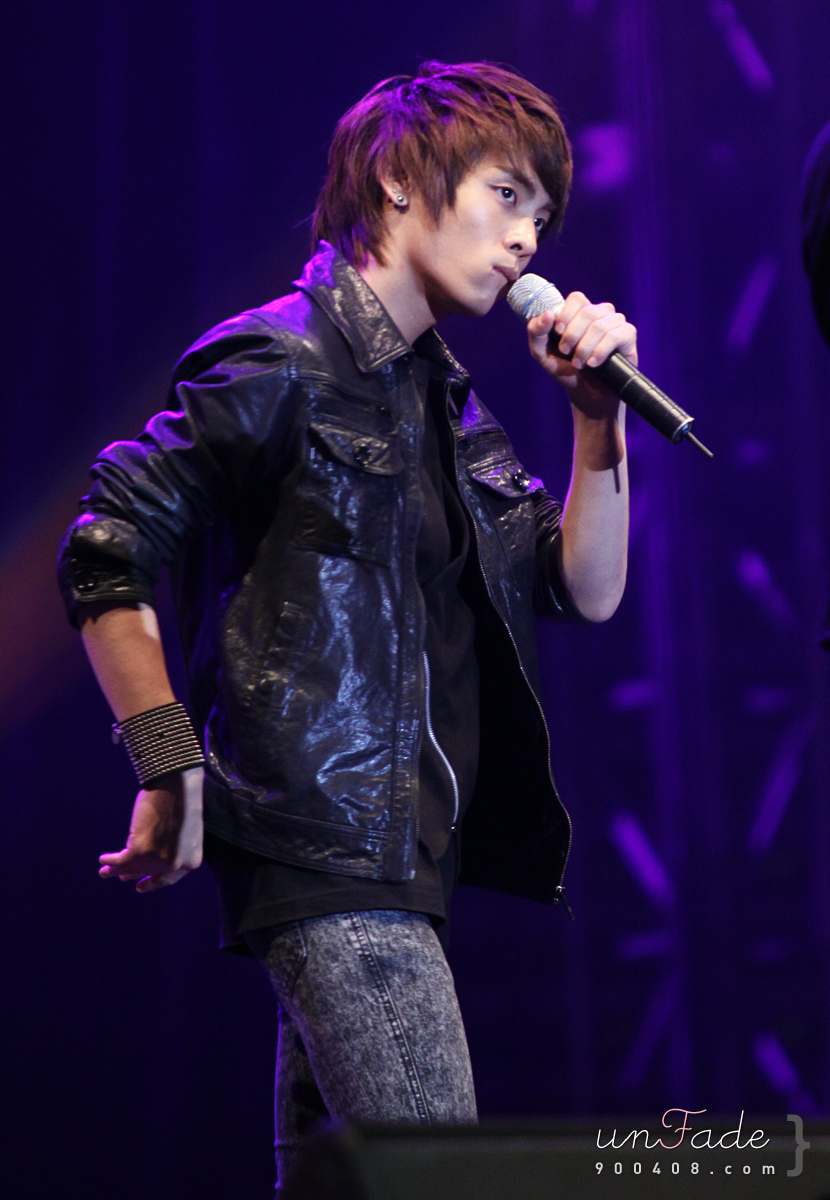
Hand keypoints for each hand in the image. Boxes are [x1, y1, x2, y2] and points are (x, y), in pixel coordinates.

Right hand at [99, 767, 203, 892]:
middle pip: (148, 872)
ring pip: (132, 867)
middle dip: (132, 874)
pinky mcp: (140, 850)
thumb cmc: (184, 800)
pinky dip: (110, 860)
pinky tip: (103, 859)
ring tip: (104, 871)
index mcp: (191, 860)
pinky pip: (121, 860)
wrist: (178, 785)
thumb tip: (155, 850)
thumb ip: (174, 845)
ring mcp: (158, 859)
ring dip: (115, 870)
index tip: (140, 887)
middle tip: (122, 877)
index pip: (168, 878)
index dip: (153, 883)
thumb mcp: (185, 830)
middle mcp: (175, 864)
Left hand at [527, 291, 637, 419]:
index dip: (566, 313)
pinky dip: (601, 351)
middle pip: (588, 312)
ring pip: (600, 325)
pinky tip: (593, 363)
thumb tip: (547, 314)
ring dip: (585, 347)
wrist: (586, 393)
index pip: (577, 298)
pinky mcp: (628, 335)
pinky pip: (616, 335)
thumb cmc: (565, 369)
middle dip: (573, 335)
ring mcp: (615, 323)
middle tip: (566, 353)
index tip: (558, 332)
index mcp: (579, 311)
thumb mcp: (542, 353)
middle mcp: (600, 313)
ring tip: (579, 364)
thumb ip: (536, 332)